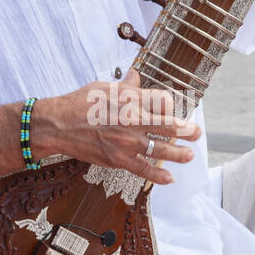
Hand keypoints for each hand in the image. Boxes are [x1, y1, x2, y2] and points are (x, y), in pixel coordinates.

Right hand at [35, 70, 200, 186]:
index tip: (172, 110)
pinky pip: (143, 169)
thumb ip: (125, 85)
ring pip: (161, 149)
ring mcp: (127, 141)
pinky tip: (169, 178)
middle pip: (169, 125)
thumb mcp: (103, 86)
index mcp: (131, 99)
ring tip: (189, 155)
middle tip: (197, 133)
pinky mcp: (118, 158)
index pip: (163, 101)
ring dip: (179, 154)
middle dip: (187, 130)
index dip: (171, 106)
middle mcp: (133, 119)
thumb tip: (136, 77)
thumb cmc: (78, 103)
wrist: (58, 124)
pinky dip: (158, 175)